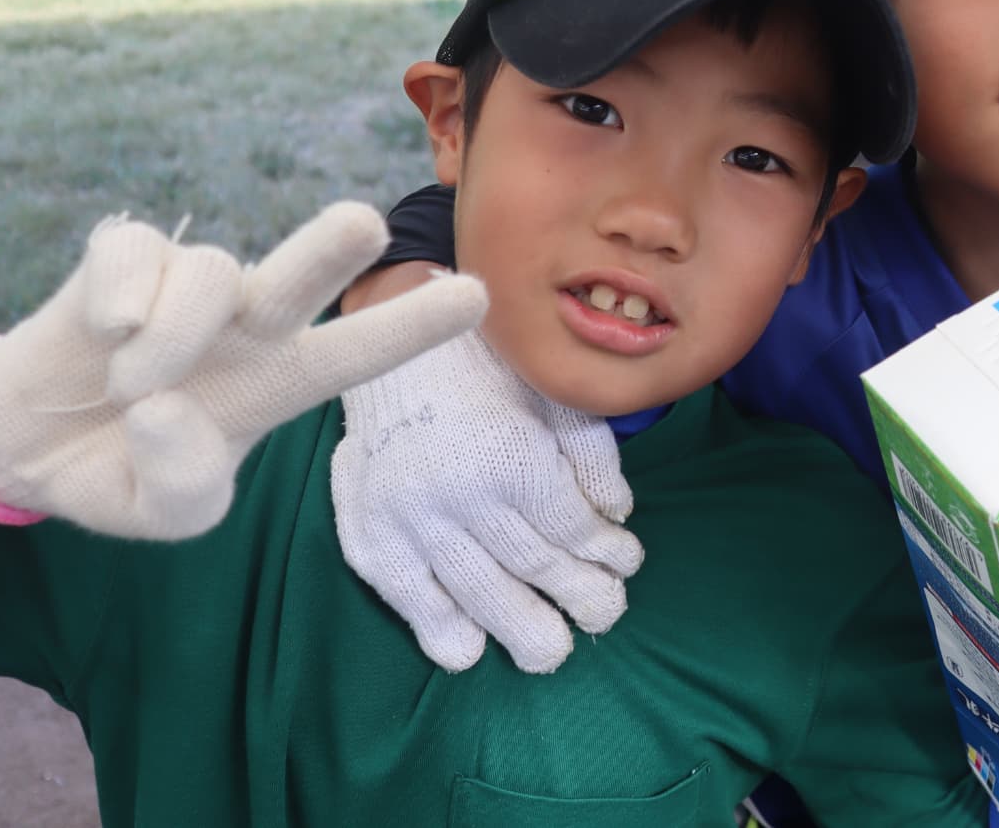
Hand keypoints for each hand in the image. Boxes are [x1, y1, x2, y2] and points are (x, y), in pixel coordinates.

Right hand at [0, 204, 485, 537]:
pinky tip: (108, 330)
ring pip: (214, 274)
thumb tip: (166, 409)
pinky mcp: (126, 260)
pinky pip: (141, 254)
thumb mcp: (164, 514)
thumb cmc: (123, 468)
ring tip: (135, 387)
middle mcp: (252, 322)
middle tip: (365, 223)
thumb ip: (181, 485)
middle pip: (305, 273)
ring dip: (175, 336)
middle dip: (333, 248)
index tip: (479, 295)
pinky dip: (125, 295)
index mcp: (283, 380)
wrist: (29, 444)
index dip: (415, 324)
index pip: (361, 350)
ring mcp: (191, 286)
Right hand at [330, 328, 644, 673]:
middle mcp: (458, 493)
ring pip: (478, 593)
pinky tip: (474, 648)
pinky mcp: (371, 536)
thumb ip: (591, 453)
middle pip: (531, 566)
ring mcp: (410, 521)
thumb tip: (616, 514)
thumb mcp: (552, 392)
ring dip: (521, 628)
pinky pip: (410, 600)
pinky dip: (442, 630)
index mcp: (509, 454)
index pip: (570, 527)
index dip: (606, 552)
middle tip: (605, 615)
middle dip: (578, 598)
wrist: (389, 346)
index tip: (627, 563)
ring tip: (553, 651)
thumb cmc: (486, 366)